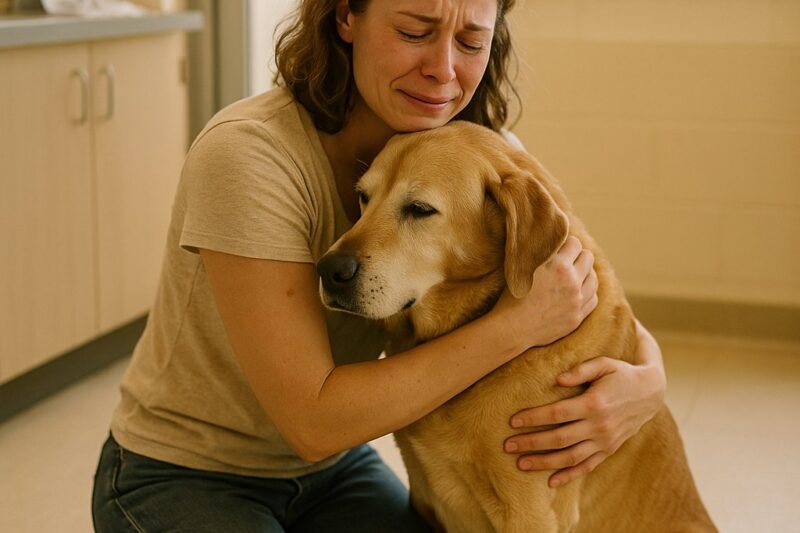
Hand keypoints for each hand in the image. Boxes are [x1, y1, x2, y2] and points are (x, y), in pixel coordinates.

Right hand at [493, 236, 597, 348]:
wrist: (512, 328)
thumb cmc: (512, 295)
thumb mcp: (523, 267)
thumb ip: (540, 251)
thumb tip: (550, 236)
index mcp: (558, 266)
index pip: (575, 243)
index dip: (567, 243)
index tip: (561, 247)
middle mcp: (572, 281)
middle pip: (588, 258)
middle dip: (578, 256)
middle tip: (568, 260)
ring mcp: (577, 300)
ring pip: (594, 278)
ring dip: (586, 274)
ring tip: (575, 275)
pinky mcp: (578, 316)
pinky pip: (594, 298)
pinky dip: (588, 293)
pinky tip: (578, 292)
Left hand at [503, 326, 665, 487]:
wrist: (651, 392)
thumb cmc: (621, 373)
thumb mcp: (604, 363)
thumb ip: (580, 369)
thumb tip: (557, 379)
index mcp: (594, 404)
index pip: (557, 414)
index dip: (533, 418)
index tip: (512, 422)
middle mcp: (599, 426)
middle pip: (558, 439)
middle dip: (530, 443)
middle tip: (507, 445)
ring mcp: (605, 441)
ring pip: (570, 457)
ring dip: (544, 463)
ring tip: (521, 464)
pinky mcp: (609, 450)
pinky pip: (587, 467)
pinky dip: (569, 476)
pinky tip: (550, 481)